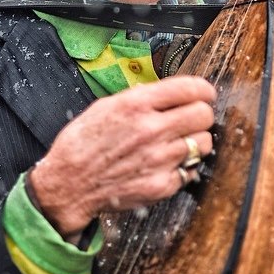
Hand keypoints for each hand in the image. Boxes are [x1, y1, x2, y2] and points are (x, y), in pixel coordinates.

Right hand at [29, 76, 215, 237]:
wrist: (69, 184)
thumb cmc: (83, 143)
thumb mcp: (106, 106)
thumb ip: (141, 98)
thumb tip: (170, 93)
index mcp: (136, 105)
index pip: (190, 88)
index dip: (203, 89)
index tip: (205, 93)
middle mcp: (151, 130)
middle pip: (204, 114)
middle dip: (201, 113)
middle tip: (193, 117)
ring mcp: (159, 159)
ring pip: (204, 143)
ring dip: (196, 140)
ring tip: (180, 142)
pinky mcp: (162, 185)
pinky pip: (191, 170)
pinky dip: (184, 166)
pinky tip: (168, 163)